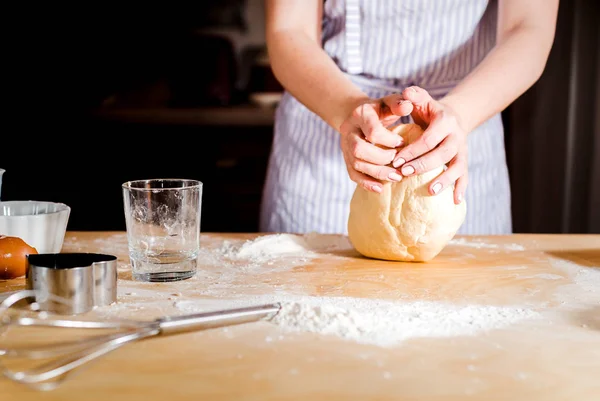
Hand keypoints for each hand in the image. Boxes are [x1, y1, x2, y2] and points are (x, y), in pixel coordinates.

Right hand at [339, 95, 412, 192]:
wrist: (359, 115)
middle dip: (381, 159)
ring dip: (377, 173)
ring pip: (356, 164)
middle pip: (359, 150)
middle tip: (399, 163)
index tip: (402, 143)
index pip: (372, 132)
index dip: (389, 140)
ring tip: (396, 177)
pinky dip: (366, 183)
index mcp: (360, 114)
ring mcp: (345, 146)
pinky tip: (381, 188)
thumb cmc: (380, 109)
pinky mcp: (346, 159)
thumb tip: (408, 105)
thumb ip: (399, 103)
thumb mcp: (389, 102)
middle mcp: (349, 131)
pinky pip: (352, 174)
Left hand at [392, 86, 467, 203]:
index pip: (428, 138)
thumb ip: (413, 95)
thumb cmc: (429, 110)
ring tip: (430, 191)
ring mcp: (462, 150)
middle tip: (405, 174)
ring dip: (444, 179)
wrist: (452, 116)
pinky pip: (464, 176)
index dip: (413, 150)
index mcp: (445, 121)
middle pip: (442, 154)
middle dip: (423, 165)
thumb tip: (405, 93)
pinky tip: (454, 201)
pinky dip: (461, 188)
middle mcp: (457, 136)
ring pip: (456, 166)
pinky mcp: (463, 160)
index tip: (397, 161)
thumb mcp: (421, 100)